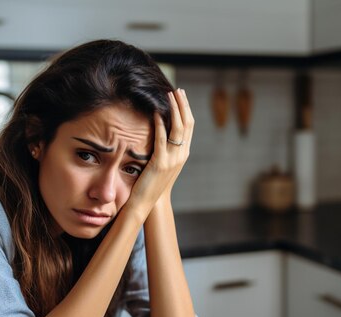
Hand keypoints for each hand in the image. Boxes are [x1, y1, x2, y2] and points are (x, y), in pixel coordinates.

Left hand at [126, 88, 193, 216]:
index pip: (189, 126)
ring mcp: (173, 159)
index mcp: (184, 153)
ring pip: (177, 128)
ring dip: (173, 109)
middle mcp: (181, 154)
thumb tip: (161, 131)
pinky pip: (161, 139)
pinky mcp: (160, 162)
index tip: (181, 95)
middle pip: (187, 124)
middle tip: (177, 90)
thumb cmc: (153, 182)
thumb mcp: (163, 163)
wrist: (151, 202)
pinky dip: (159, 124)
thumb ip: (166, 148)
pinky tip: (155, 112)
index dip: (186, 109)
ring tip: (168, 95)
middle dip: (183, 105)